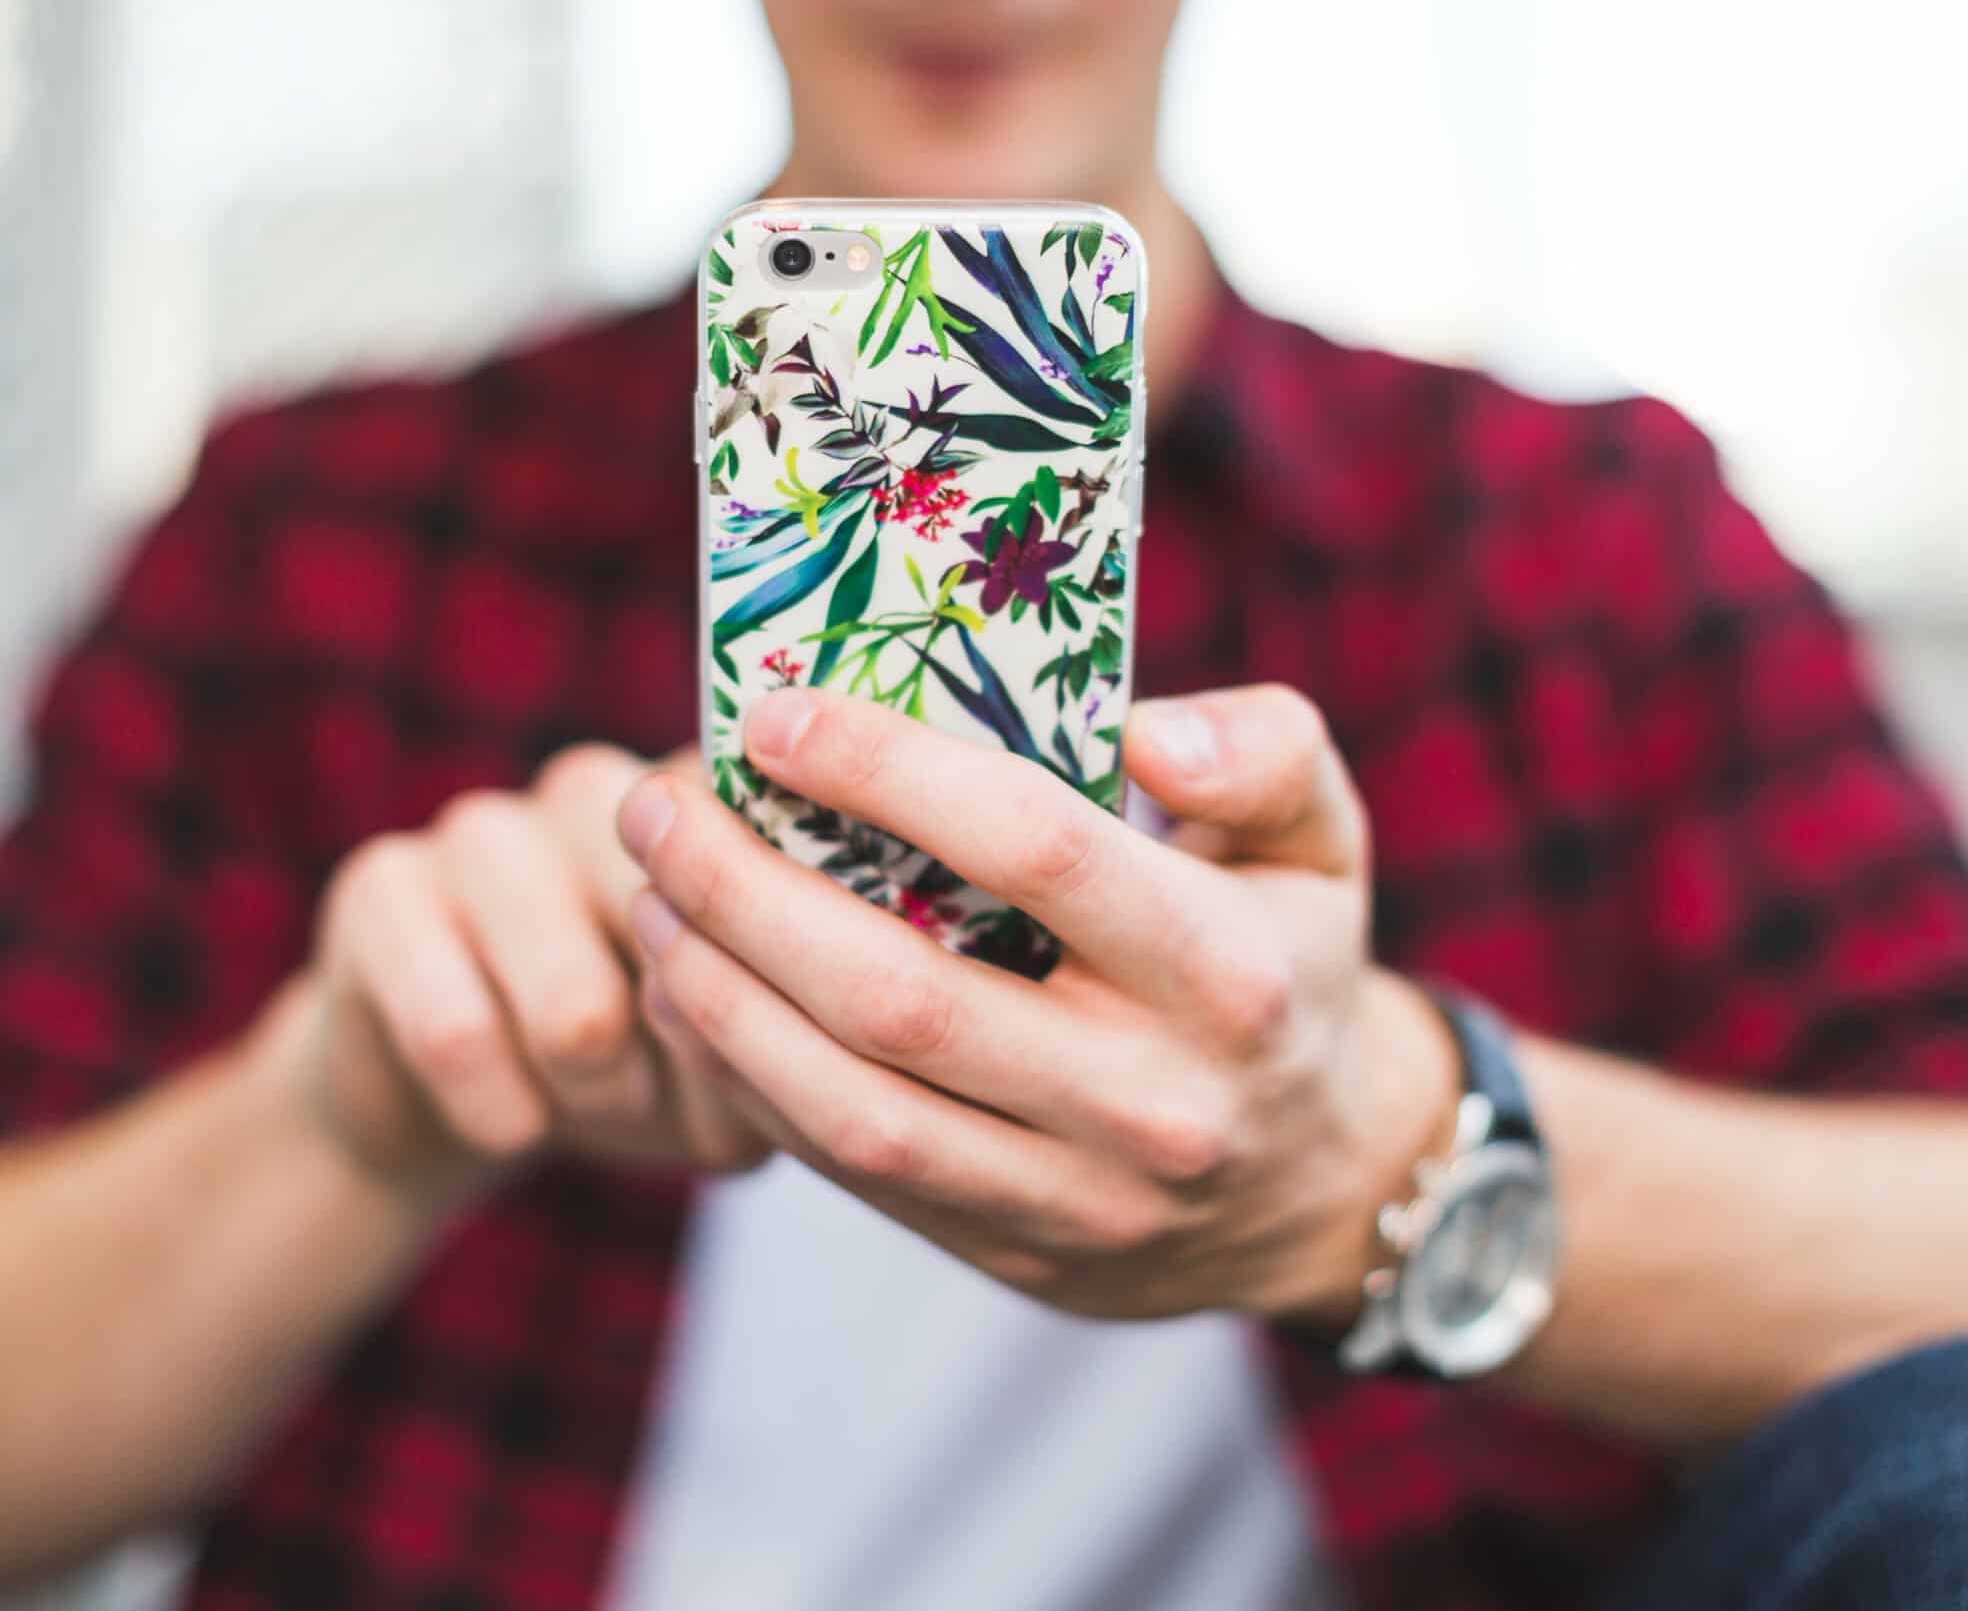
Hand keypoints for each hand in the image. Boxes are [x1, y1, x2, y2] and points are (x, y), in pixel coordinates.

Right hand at [255, 743, 772, 1208]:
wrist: (454, 1104)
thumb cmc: (630, 1069)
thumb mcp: (726, 1073)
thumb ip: (777, 1044)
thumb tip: (784, 1041)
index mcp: (704, 806)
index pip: (780, 860)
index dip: (788, 988)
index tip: (780, 1052)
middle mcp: (599, 789)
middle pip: (690, 946)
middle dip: (692, 1062)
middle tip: (677, 1093)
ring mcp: (485, 828)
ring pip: (578, 1014)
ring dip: (598, 1098)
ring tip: (600, 1104)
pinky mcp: (382, 889)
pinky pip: (458, 1036)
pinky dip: (500, 1112)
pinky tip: (512, 1119)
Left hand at [615, 685, 1460, 1326]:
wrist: (1316, 1187)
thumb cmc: (1285, 961)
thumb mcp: (1318, 837)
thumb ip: (1266, 748)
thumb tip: (1142, 730)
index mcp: (1229, 972)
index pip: (1038, 851)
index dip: (890, 774)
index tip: (773, 715)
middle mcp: (1152, 1099)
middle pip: (904, 994)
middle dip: (747, 894)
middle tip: (657, 809)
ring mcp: (1078, 1196)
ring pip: (854, 1108)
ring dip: (720, 1000)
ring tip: (648, 903)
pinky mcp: (1012, 1252)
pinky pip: (849, 1172)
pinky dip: (747, 1083)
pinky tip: (688, 999)